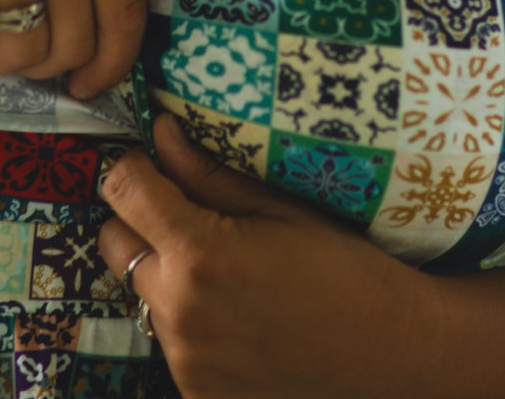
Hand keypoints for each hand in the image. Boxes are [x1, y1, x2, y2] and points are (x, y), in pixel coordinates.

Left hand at [98, 114, 437, 398]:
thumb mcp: (281, 209)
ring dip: (165, 275)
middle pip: (115, 243)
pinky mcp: (196, 392)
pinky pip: (169, 341)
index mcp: (200, 253)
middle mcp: (180, 311)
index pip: (122, 191)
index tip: (152, 164)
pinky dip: (189, 323)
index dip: (134, 168)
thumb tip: (161, 131)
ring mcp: (185, 359)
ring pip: (140, 293)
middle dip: (140, 222)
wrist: (389, 352)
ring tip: (224, 273)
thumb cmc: (343, 269)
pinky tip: (237, 317)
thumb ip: (209, 173)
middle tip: (186, 217)